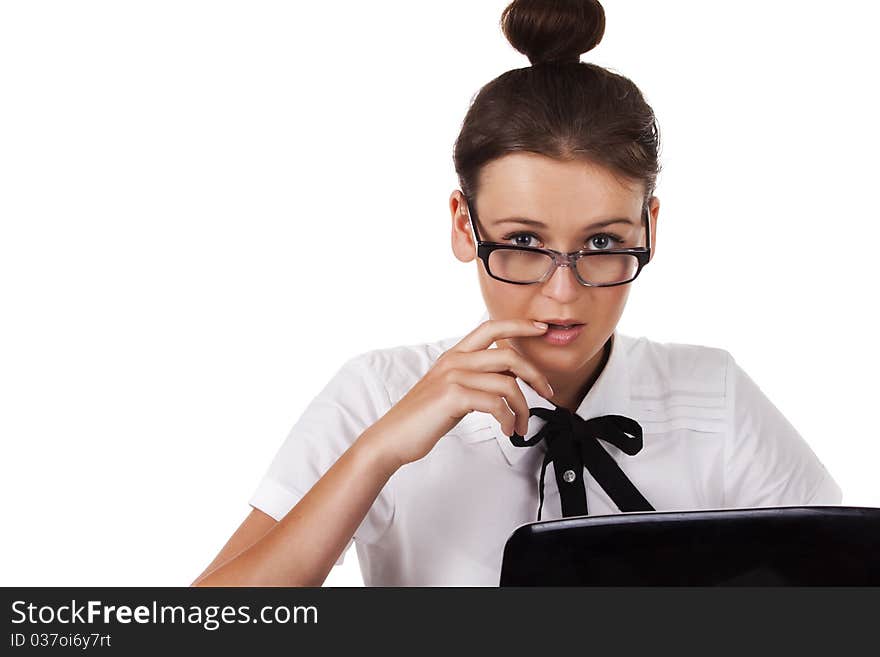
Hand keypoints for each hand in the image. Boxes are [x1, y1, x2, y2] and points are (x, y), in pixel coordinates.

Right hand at [366, 319, 554, 468]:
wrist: (393, 437)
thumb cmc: (424, 417)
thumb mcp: (451, 389)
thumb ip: (476, 379)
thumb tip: (508, 379)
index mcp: (454, 355)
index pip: (491, 327)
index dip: (519, 325)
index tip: (541, 329)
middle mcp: (455, 361)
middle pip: (508, 356)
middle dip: (535, 374)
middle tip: (547, 393)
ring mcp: (453, 377)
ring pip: (507, 383)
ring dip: (523, 408)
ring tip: (521, 426)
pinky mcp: (453, 397)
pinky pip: (496, 404)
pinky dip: (508, 419)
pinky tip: (508, 430)